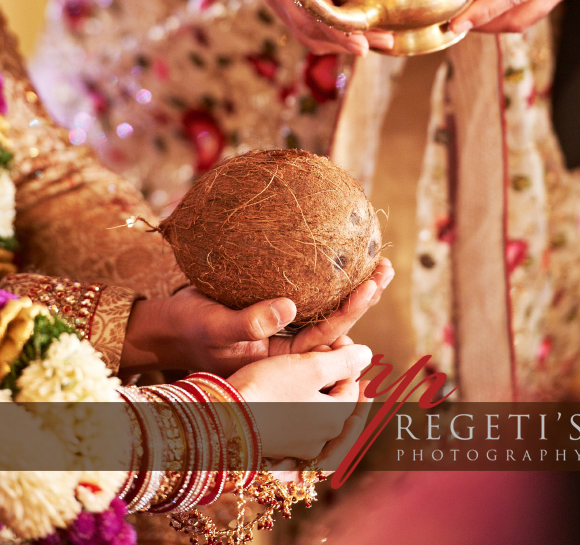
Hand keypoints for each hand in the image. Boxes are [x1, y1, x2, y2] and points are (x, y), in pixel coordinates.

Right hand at [120, 256, 392, 374]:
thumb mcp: (215, 326)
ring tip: (374, 259)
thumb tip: (289, 307)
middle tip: (384, 267)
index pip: (325, 337)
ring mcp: (280, 324)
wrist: (164, 324)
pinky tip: (335, 252)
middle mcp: (287, 343)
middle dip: (363, 296)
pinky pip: (306, 291)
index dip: (351, 311)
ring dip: (350, 284)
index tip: (370, 284)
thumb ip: (249, 322)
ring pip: (324, 306)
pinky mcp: (270, 304)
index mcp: (282, 359)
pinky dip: (324, 275)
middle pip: (335, 322)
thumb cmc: (187, 329)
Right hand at [202, 0, 393, 54]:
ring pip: (304, 31)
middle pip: (308, 20)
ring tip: (375, 45)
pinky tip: (352, 40)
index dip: (335, 16)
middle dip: (345, 35)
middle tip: (383, 42)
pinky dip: (325, 39)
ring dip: (337, 42)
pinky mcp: (277, 3)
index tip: (365, 32)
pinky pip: (300, 29)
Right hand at [228, 339, 372, 459]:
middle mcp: (321, 438)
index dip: (347, 357)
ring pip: (319, 411)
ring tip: (311, 363)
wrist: (223, 418)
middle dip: (337, 374)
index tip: (336, 337)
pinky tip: (292, 385)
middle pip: (338, 401)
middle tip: (327, 349)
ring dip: (320, 386)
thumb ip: (344, 361)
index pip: (352, 385)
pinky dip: (303, 400)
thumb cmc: (268, 390)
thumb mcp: (311, 367)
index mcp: (335, 420)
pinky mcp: (275, 444)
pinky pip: (300, 421)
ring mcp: (297, 445)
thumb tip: (368, 355)